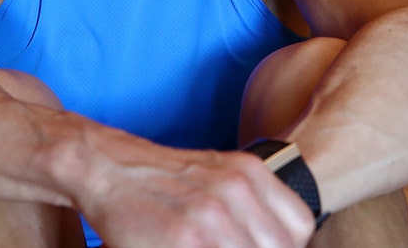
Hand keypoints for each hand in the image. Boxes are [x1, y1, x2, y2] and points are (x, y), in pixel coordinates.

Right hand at [80, 148, 315, 247]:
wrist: (107, 168)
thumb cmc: (164, 179)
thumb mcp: (219, 176)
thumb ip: (253, 204)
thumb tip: (278, 242)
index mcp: (249, 173)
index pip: (300, 229)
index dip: (284, 246)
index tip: (263, 247)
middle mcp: (235, 190)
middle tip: (224, 247)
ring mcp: (210, 216)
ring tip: (204, 246)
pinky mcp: (183, 239)